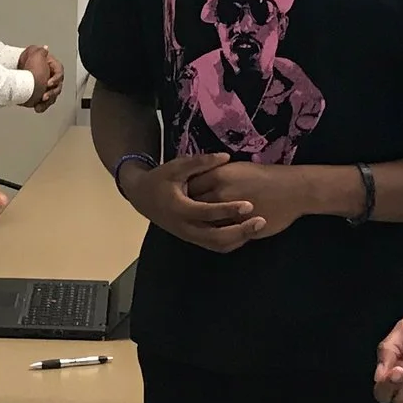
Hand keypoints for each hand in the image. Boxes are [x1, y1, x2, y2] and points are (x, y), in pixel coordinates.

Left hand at [18, 45, 65, 112]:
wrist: (15, 72)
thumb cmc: (25, 63)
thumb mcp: (34, 53)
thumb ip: (41, 51)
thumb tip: (45, 48)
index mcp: (52, 68)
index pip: (59, 74)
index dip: (55, 79)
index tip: (48, 83)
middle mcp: (51, 78)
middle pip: (57, 87)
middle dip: (51, 93)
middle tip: (44, 96)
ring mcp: (46, 87)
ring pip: (52, 96)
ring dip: (47, 102)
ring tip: (40, 105)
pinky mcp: (41, 95)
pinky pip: (45, 102)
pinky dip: (41, 106)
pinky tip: (37, 108)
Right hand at [118, 151, 267, 252]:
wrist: (142, 198)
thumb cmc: (160, 180)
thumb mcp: (176, 167)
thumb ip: (200, 163)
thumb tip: (226, 156)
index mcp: (179, 208)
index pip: (207, 213)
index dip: (228, 210)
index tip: (249, 205)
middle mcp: (184, 227)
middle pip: (216, 238)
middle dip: (240, 232)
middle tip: (260, 222)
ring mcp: (189, 236)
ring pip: (217, 245)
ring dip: (239, 239)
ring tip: (258, 227)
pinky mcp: (193, 238)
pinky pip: (215, 246)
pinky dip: (232, 242)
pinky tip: (246, 231)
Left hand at [187, 160, 318, 239]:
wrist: (293, 189)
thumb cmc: (268, 177)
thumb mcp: (238, 169)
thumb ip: (219, 176)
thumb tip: (203, 183)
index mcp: (219, 175)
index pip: (190, 185)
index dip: (184, 192)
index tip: (182, 196)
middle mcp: (220, 192)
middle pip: (192, 204)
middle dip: (187, 209)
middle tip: (184, 213)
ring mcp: (229, 210)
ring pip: (205, 221)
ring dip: (200, 224)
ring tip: (197, 225)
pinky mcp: (239, 225)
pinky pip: (221, 233)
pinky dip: (217, 235)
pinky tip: (217, 234)